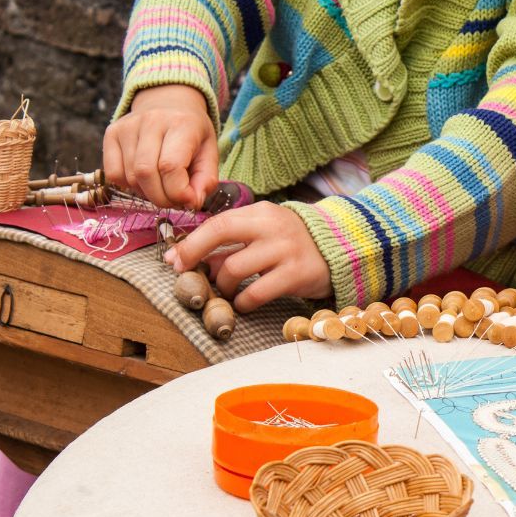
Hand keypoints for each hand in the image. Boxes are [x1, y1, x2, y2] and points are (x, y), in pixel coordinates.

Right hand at [103, 84, 218, 209]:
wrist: (168, 103)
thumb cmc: (192, 133)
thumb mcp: (209, 153)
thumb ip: (206, 180)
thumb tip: (193, 202)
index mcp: (181, 124)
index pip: (170, 166)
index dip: (178, 192)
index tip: (189, 201)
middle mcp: (151, 121)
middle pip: (146, 174)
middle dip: (162, 198)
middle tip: (174, 200)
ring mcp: (127, 126)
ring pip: (130, 177)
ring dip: (147, 193)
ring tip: (162, 187)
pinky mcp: (111, 133)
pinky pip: (113, 174)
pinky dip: (129, 187)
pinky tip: (144, 180)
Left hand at [164, 201, 331, 311]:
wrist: (341, 251)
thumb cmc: (293, 243)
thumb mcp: (264, 233)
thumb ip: (233, 243)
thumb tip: (191, 259)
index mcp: (261, 212)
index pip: (218, 222)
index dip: (192, 243)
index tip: (174, 260)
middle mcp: (272, 227)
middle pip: (220, 234)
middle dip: (195, 256)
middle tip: (188, 276)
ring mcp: (285, 250)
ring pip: (235, 268)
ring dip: (223, 285)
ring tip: (227, 292)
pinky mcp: (296, 274)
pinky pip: (256, 293)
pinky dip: (242, 302)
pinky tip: (243, 304)